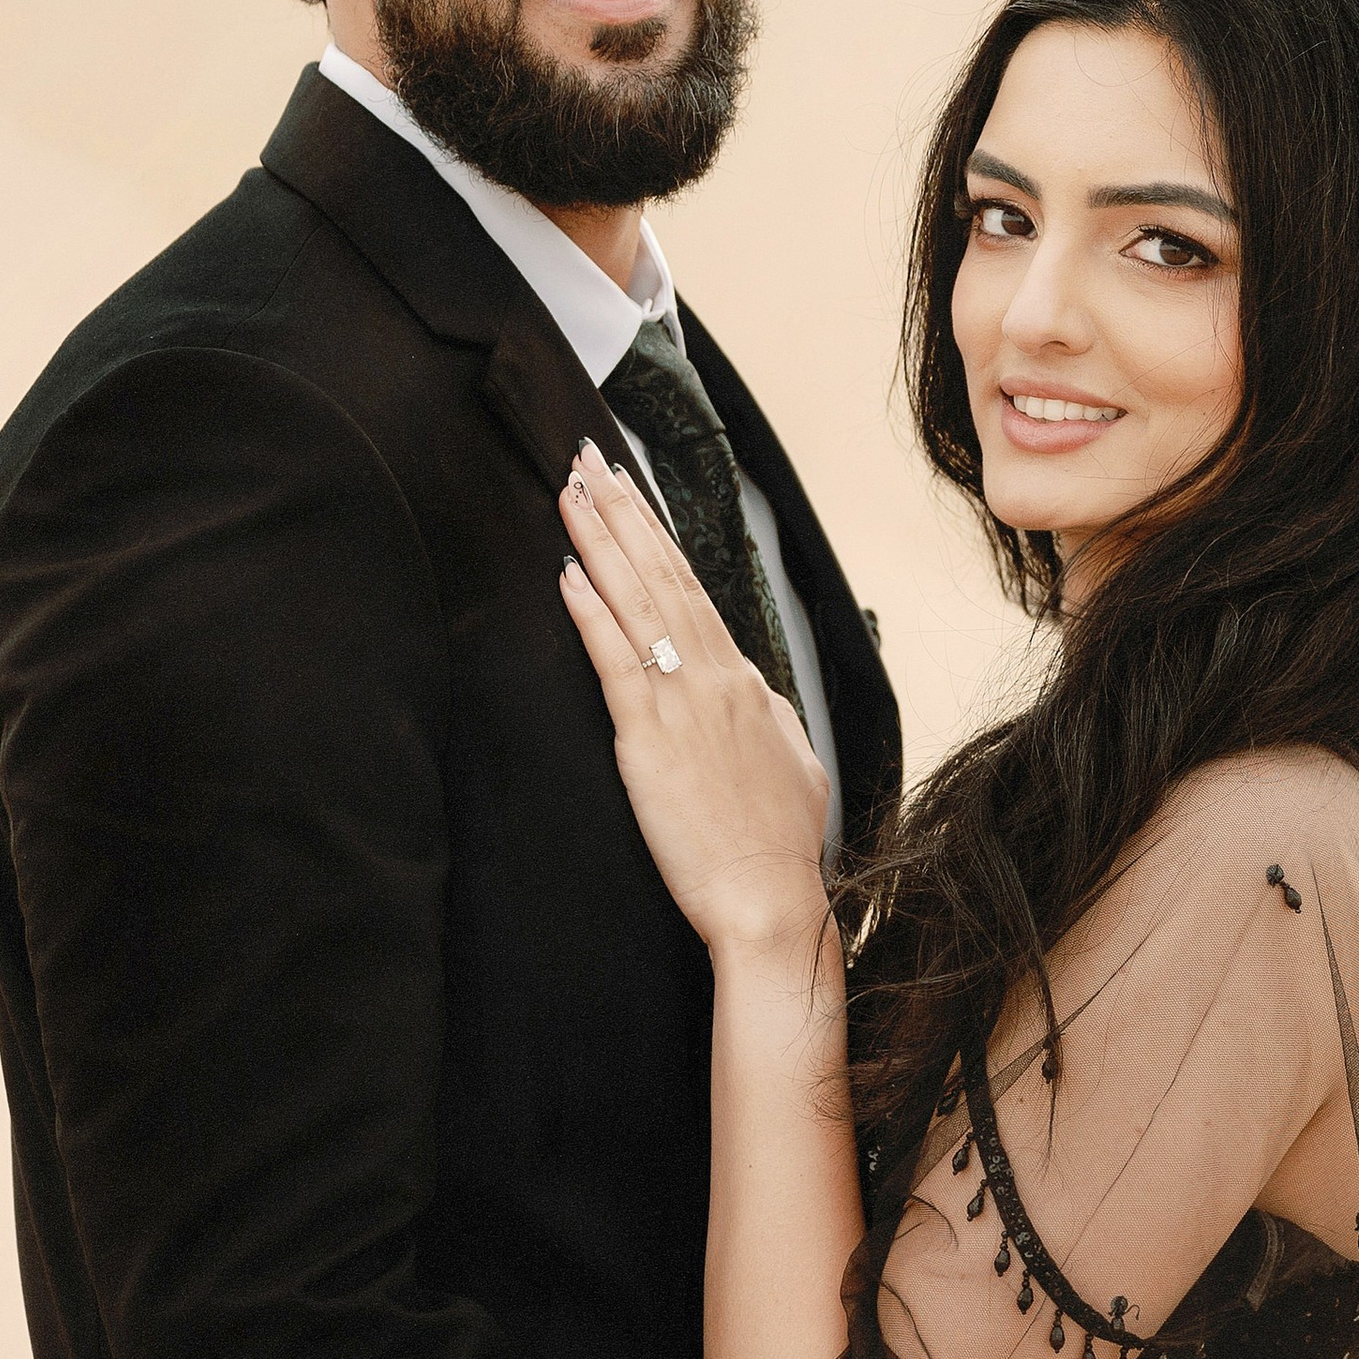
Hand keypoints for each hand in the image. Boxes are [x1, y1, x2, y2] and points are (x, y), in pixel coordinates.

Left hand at [557, 441, 830, 954]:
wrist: (771, 899)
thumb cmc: (780, 847)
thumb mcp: (791, 764)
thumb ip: (766, 717)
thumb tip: (749, 689)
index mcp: (745, 682)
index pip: (692, 591)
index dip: (657, 537)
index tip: (630, 492)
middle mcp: (715, 677)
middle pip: (662, 575)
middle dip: (623, 511)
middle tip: (589, 458)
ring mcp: (683, 702)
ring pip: (637, 600)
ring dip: (601, 539)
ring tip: (571, 490)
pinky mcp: (648, 737)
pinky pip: (614, 658)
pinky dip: (590, 611)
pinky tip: (567, 572)